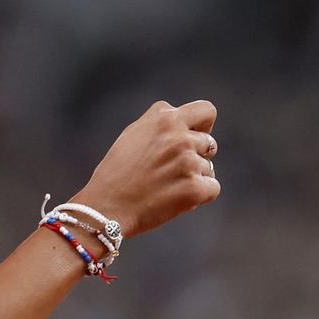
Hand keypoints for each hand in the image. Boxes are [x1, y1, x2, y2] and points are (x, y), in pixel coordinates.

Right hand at [73, 100, 219, 238]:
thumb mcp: (133, 133)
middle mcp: (180, 138)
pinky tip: (175, 198)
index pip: (207, 111)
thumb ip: (159, 121)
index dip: (203, 125)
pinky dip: (199, 195)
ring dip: (194, 177)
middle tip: (170, 170)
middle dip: (196, 155)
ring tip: (165, 186)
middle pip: (209, 143)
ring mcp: (189, 164)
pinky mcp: (195, 189)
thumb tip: (182, 117)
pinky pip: (212, 188)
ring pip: (209, 168)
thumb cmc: (116, 172)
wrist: (106, 207)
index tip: (193, 137)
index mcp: (165, 120)